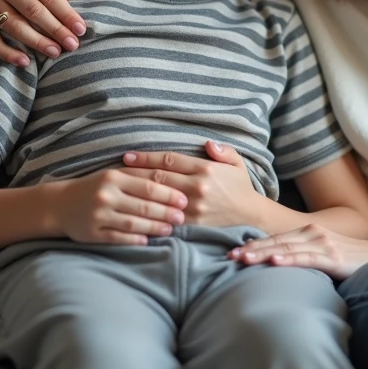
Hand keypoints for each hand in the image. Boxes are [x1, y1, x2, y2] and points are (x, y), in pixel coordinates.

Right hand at [45, 166, 187, 244]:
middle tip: (182, 217)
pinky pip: (118, 238)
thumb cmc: (95, 187)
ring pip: (133, 223)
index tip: (184, 200)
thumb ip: (139, 175)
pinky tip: (147, 240)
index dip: (169, 194)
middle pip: (143, 205)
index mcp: (114, 178)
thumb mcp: (114, 174)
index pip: (148, 186)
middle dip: (166, 212)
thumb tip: (172, 177)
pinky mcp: (92, 233)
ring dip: (154, 227)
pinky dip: (134, 239)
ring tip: (170, 229)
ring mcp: (98, 215)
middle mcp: (106, 196)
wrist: (60, 204)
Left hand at [121, 141, 263, 227]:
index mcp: (205, 169)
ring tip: (120, 190)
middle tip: (115, 170)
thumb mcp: (237, 163)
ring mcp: (193, 208)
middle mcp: (197, 188)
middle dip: (135, 173)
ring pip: (158, 199)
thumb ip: (223, 151)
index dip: (146, 157)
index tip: (128, 156)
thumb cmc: (241, 188)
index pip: (168, 160)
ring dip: (138, 193)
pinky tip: (134, 212)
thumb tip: (207, 144)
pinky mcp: (192, 225)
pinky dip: (149, 214)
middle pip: (158, 178)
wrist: (252, 217)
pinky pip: (165, 218)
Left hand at [228, 224, 367, 279]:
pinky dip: (289, 260)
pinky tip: (275, 262)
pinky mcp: (333, 258)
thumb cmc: (345, 259)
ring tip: (244, 259)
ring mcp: (323, 245)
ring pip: (287, 248)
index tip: (232, 252)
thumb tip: (271, 264)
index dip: (253, 245)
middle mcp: (312, 234)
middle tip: (230, 256)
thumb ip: (299, 253)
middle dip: (252, 249)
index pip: (274, 238)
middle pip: (276, 241)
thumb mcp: (320, 252)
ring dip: (263, 253)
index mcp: (307, 232)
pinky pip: (307, 258)